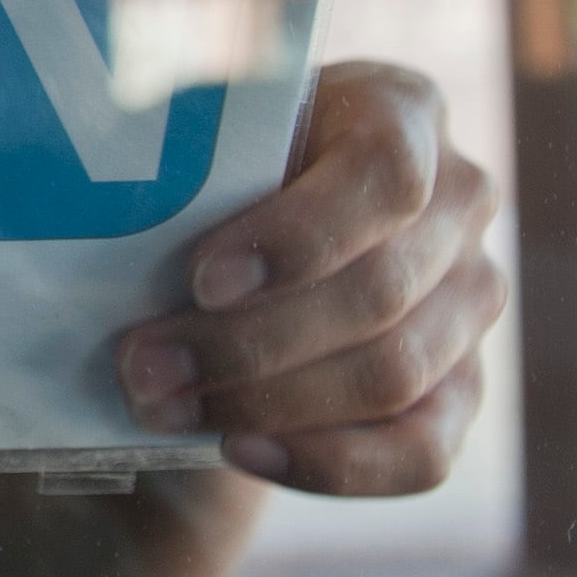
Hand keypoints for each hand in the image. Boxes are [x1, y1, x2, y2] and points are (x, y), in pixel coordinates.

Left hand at [115, 60, 502, 495]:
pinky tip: (241, 449)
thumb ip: (188, 161)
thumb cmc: (209, 179)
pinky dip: (329, 462)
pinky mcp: (462, 388)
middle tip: (141, 365)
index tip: (201, 279)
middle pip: (378, 291)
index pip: (385, 175)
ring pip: (393, 373)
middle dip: (246, 343)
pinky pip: (420, 451)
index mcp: (403, 114)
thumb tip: (106, 195)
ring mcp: (470, 300)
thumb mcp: (205, 144)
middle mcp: (459, 203)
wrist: (237, 254)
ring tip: (160, 406)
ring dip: (265, 401)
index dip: (298, 236)